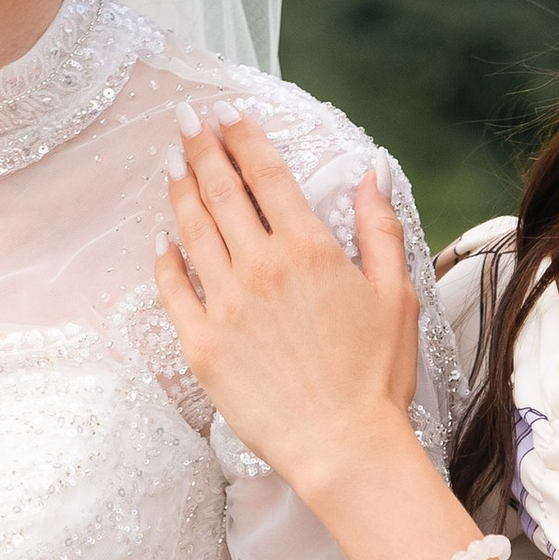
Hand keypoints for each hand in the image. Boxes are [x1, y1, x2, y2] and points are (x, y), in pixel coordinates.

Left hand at [155, 109, 422, 507]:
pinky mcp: (200, 344)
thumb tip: (372, 171)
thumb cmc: (377, 376)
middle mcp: (260, 268)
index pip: (266, 175)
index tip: (227, 112)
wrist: (344, 447)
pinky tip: (161, 238)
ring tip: (171, 163)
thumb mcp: (396, 295)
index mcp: (308, 250)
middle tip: (185, 120)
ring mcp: (224, 305)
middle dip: (200, 149)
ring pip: (192, 231)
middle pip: (220, 192)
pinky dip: (163, 258)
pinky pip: (171, 289)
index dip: (243, 137)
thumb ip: (379, 228)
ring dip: (179, 191)